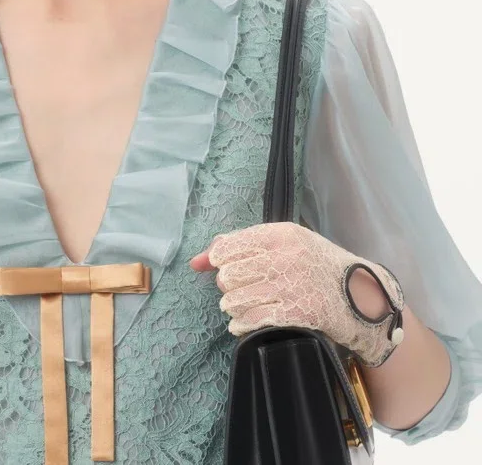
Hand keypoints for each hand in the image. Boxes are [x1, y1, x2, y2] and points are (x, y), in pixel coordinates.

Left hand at [189, 221, 405, 366]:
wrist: (361, 294)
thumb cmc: (318, 264)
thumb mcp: (286, 243)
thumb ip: (241, 245)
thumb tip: (196, 261)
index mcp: (281, 233)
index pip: (229, 246)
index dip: (219, 260)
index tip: (226, 268)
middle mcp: (285, 256)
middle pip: (229, 275)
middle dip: (228, 285)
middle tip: (240, 288)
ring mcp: (291, 286)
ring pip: (237, 299)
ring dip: (233, 306)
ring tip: (242, 305)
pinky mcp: (297, 313)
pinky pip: (253, 320)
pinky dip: (241, 324)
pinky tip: (243, 323)